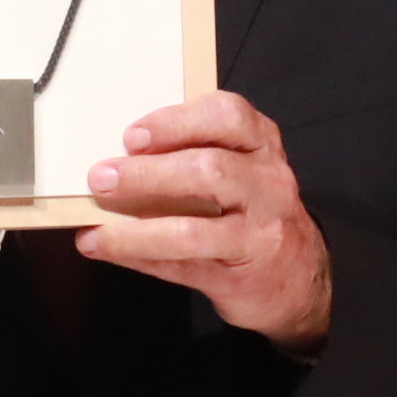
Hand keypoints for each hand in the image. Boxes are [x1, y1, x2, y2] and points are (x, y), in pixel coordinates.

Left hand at [79, 91, 333, 351]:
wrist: (299, 280)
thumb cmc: (255, 214)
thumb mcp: (241, 172)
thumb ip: (193, 156)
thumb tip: (116, 160)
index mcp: (262, 146)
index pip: (227, 116)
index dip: (176, 122)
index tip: (132, 135)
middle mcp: (268, 185)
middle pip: (208, 170)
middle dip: (148, 173)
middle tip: (102, 178)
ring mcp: (259, 234)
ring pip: (193, 229)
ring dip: (136, 229)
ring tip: (97, 226)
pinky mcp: (242, 277)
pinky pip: (184, 267)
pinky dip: (139, 257)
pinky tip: (107, 249)